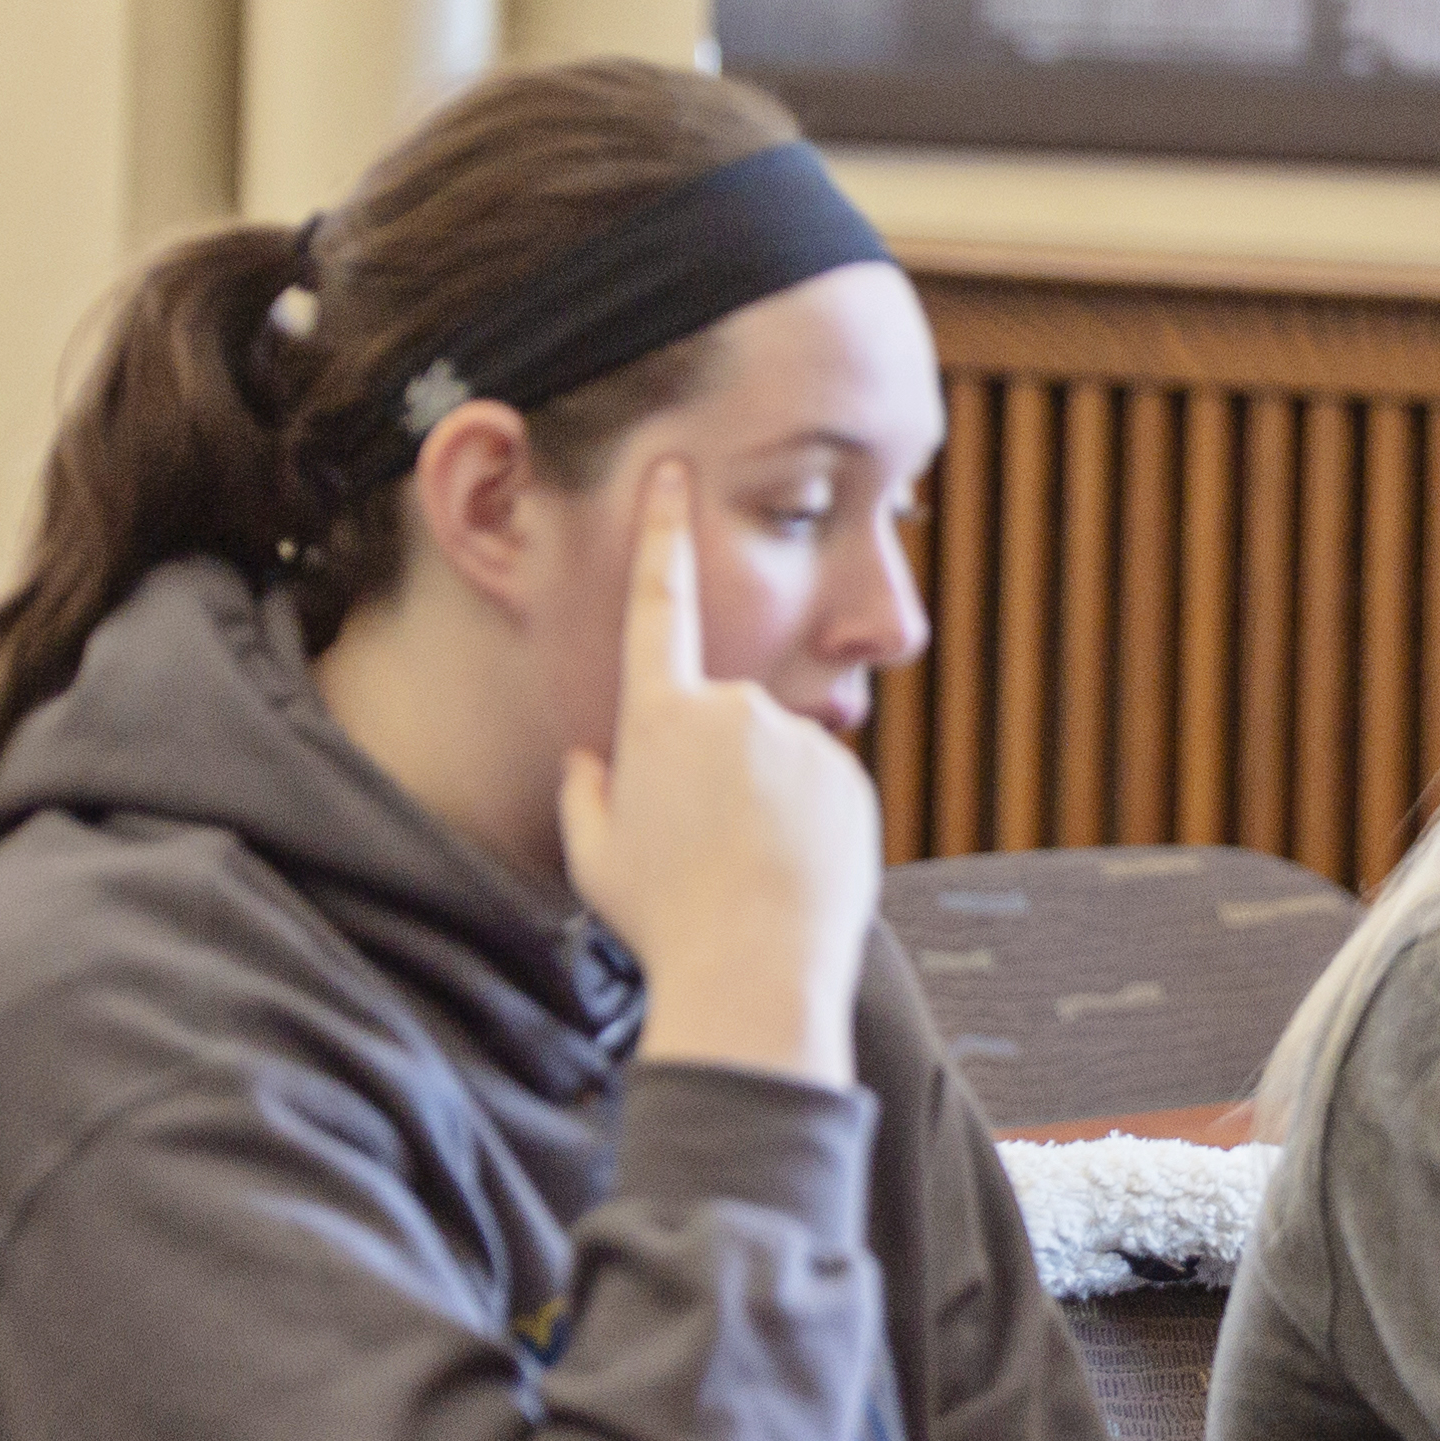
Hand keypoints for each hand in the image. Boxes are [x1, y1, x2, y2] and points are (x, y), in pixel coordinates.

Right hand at [560, 459, 878, 1083]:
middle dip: (711, 768)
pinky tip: (787, 872)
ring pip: (773, 758)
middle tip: (699, 846)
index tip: (672, 470)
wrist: (754, 969)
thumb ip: (589, 792)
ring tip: (744, 868)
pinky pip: (818, 788)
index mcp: (660, 715)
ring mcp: (799, 739)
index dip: (661, 534)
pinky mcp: (850, 776)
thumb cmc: (662, 917)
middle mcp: (734, 708)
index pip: (658, 603)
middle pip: (718, 719)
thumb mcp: (594, 855)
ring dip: (761, 799)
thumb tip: (593, 760)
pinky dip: (804, 821)